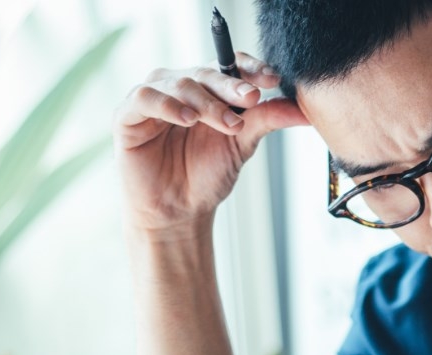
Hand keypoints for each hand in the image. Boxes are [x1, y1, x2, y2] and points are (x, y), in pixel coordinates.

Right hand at [113, 52, 308, 236]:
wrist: (180, 212)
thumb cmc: (206, 176)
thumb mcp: (242, 143)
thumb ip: (267, 119)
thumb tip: (304, 109)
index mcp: (207, 89)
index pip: (228, 64)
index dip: (250, 68)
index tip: (272, 79)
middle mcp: (180, 87)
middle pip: (206, 72)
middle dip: (231, 85)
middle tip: (251, 99)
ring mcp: (153, 98)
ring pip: (179, 82)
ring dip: (206, 101)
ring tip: (226, 123)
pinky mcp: (127, 115)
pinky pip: (144, 97)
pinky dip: (167, 104)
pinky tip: (187, 118)